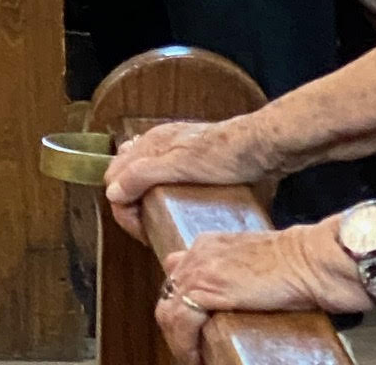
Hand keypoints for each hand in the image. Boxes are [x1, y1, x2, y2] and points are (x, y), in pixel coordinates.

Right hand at [104, 120, 271, 241]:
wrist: (263, 147)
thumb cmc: (225, 154)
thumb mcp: (180, 165)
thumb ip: (143, 175)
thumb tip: (112, 192)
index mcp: (151, 144)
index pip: (115, 177)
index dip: (122, 207)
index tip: (141, 232)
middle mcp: (158, 145)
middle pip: (125, 177)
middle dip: (130, 205)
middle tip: (148, 231)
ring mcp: (175, 153)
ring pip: (143, 177)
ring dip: (144, 200)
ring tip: (160, 222)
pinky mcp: (193, 163)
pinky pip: (164, 178)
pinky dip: (160, 194)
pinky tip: (176, 208)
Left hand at [156, 223, 368, 362]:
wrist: (310, 259)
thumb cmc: (296, 264)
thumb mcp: (254, 262)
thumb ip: (235, 273)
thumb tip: (235, 299)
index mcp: (207, 246)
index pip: (175, 276)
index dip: (180, 310)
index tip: (191, 333)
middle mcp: (198, 254)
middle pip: (166, 296)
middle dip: (175, 329)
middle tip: (191, 351)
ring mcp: (201, 270)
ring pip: (168, 311)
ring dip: (178, 342)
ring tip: (193, 359)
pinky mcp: (210, 288)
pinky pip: (182, 320)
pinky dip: (184, 344)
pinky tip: (196, 358)